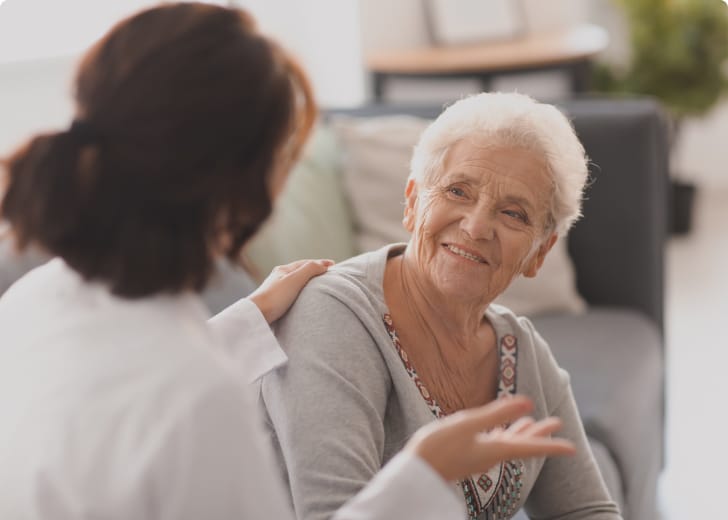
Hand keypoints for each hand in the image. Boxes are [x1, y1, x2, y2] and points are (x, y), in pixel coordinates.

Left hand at [249, 259, 333, 323]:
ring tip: (317, 285)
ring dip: (307, 281)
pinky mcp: (274, 303)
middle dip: (313, 270)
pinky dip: (301, 291)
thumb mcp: (295, 280)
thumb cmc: (275, 297)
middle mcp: (278, 278)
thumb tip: (323, 266)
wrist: (256, 316)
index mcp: (282, 270)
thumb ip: (310, 270)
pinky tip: (302, 299)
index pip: (305, 263)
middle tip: (326, 273)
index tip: (333, 265)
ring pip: (295, 282)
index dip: (320, 263)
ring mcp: (275, 290)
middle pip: (299, 271)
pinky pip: (291, 293)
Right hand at [405, 395, 574, 482]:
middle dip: (540, 433)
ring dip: (522, 431)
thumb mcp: (467, 425)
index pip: (530, 447)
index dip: (551, 445)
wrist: (416, 471)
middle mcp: (491, 455)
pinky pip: (493, 443)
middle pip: (522, 443)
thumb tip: (527, 402)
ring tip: (533, 421)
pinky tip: (500, 429)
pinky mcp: (468, 453)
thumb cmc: (438, 447)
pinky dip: (503, 433)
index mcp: (495, 449)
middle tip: (557, 422)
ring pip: (508, 442)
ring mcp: (479, 455)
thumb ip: (497, 413)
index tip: (572, 448)